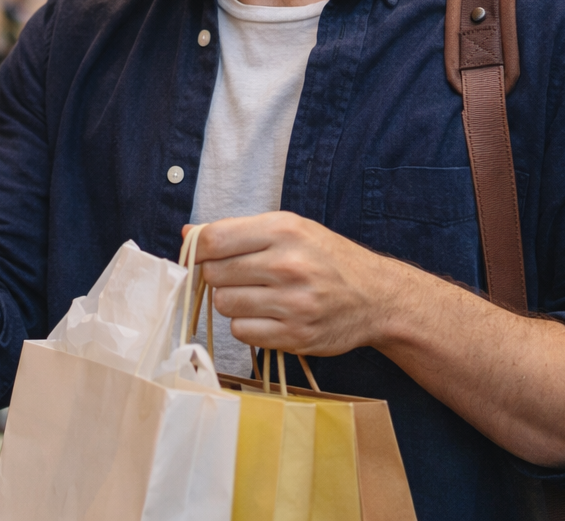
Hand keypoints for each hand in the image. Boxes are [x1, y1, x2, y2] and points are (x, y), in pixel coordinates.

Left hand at [190, 212, 403, 356]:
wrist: (376, 297)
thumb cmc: (326, 258)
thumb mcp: (289, 228)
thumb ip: (238, 230)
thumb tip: (188, 233)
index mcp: (284, 230)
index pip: (214, 239)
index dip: (198, 249)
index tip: (199, 254)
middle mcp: (288, 265)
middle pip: (215, 274)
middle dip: (218, 275)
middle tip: (239, 276)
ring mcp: (293, 303)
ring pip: (224, 304)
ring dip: (232, 301)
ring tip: (255, 295)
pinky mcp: (296, 335)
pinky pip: (241, 332)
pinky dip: (246, 325)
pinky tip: (266, 315)